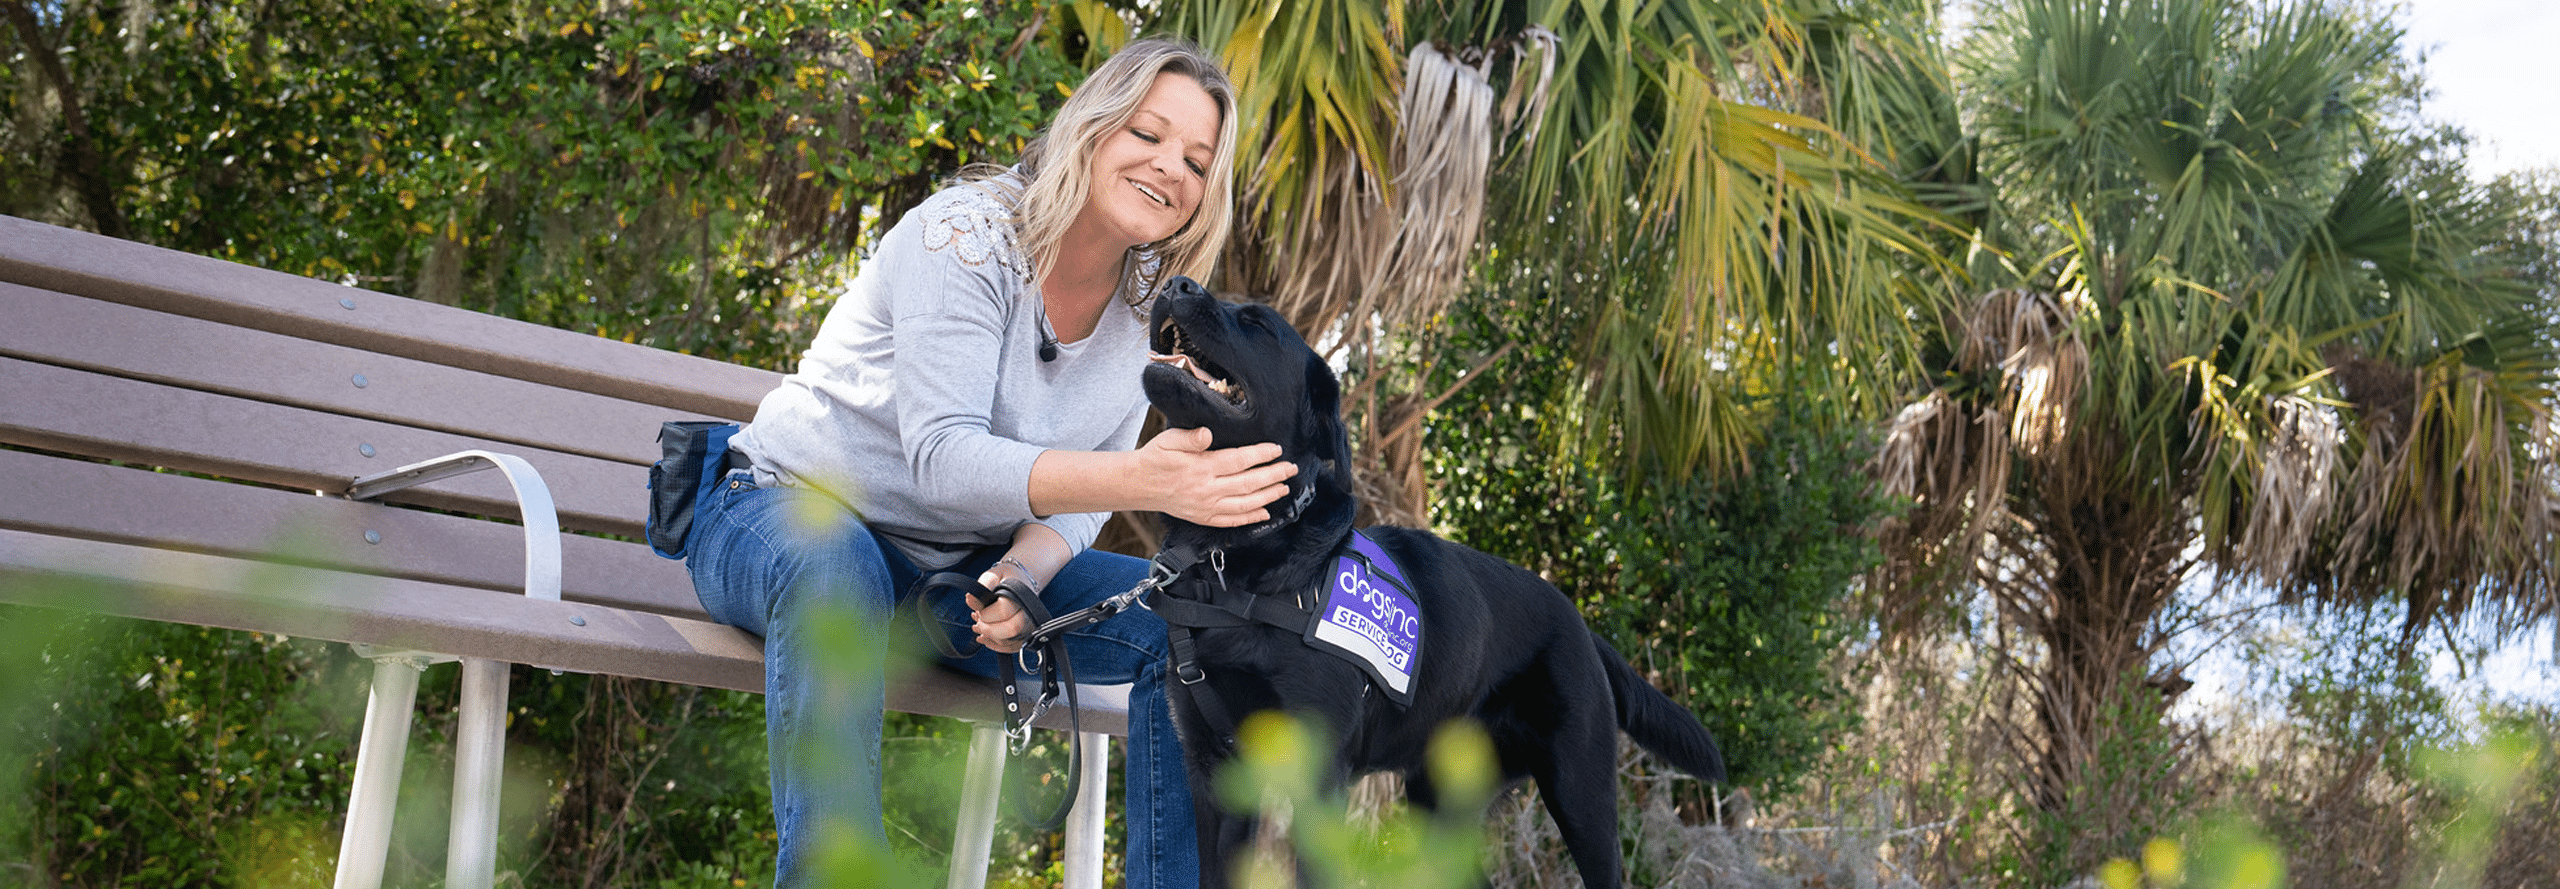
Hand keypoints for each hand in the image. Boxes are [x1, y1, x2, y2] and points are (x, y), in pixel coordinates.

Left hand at [968, 574, 1032, 654]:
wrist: (1022, 580)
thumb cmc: (1007, 577)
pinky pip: (1014, 647)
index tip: (978, 611)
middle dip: (989, 630)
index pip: (1004, 611)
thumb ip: (982, 585)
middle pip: (1012, 629)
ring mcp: (1030, 625)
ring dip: (991, 638)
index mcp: (1021, 595)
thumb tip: (970, 599)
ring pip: (1012, 641)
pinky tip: (985, 639)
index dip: (986, 614)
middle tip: (977, 624)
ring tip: (978, 628)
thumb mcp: (993, 575)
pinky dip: (998, 646)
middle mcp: (1029, 612)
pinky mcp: (1027, 634)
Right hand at [1138, 427, 1298, 526]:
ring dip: (1268, 497)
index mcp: (1201, 467)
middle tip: (1290, 468)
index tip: (1276, 449)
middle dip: (1273, 475)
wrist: (1139, 484)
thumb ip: (1190, 438)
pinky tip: (1265, 513)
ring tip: (1283, 488)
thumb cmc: (1156, 458)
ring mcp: (1207, 507)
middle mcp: (1207, 490)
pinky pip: (1232, 521)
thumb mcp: (1169, 440)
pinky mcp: (1204, 518)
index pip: (1239, 461)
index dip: (1260, 455)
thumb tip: (1208, 434)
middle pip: (1248, 483)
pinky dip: (1251, 518)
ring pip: (1245, 504)